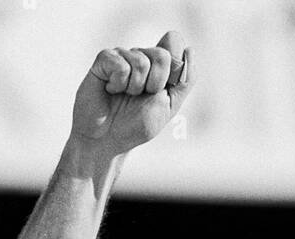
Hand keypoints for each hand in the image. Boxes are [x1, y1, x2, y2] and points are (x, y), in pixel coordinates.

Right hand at [70, 31, 194, 155]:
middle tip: (139, 97)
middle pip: (161, 56)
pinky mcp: (104, 59)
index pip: (174, 42)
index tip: (162, 90)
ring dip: (134, 87)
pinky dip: (118, 84)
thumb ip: (185, 80)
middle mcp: (141, 56)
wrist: (107, 140)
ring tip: (123, 95)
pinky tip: (111, 90)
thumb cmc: (136, 125)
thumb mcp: (169, 106)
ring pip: (141, 62)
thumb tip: (189, 49)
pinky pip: (120, 65)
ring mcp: (122, 55)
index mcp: (158, 65)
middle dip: (154, 84)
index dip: (172, 69)